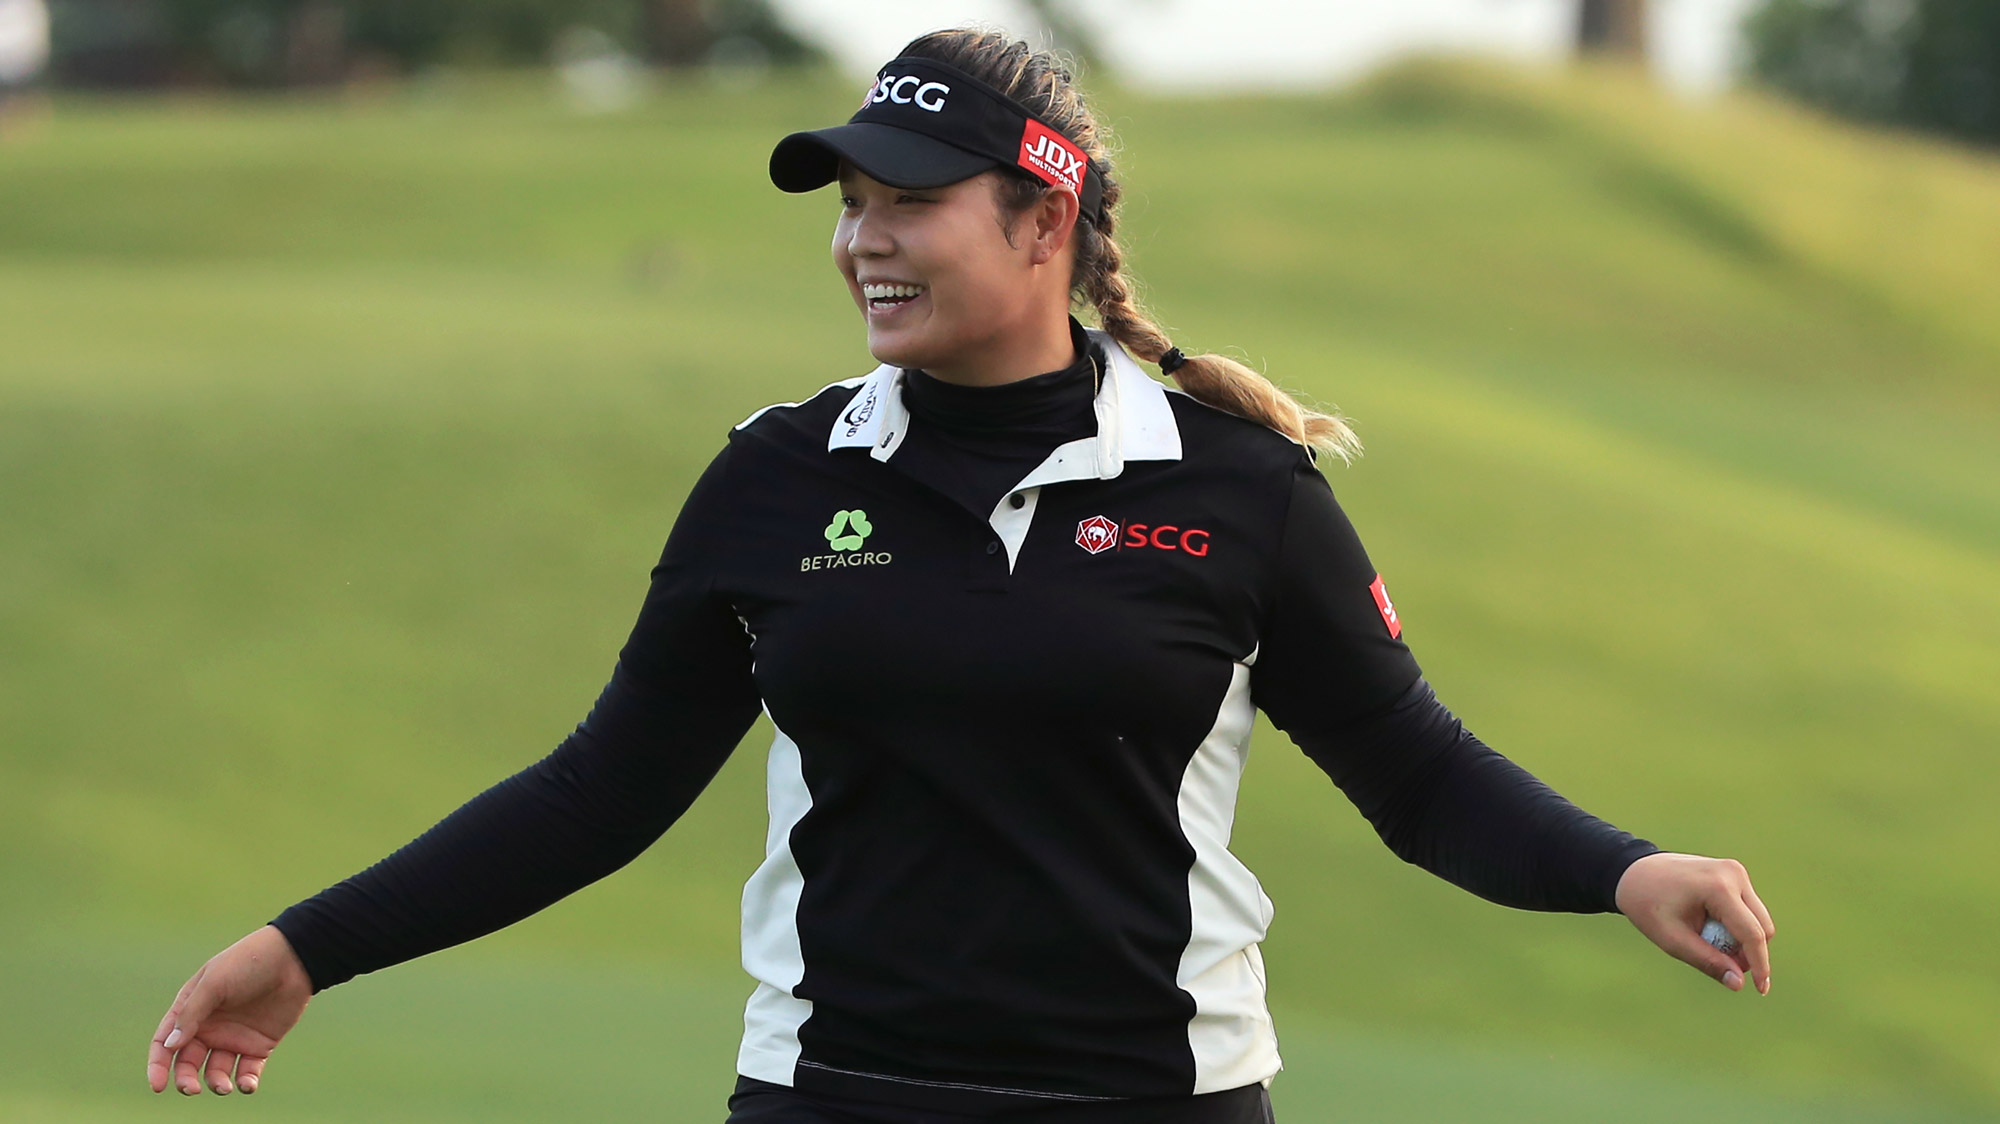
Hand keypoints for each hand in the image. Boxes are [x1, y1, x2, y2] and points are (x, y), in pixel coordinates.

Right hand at [147, 925, 313, 1095]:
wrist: (293, 958)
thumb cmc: (248, 962)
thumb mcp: (214, 983)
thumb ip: (191, 1014)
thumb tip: (170, 1046)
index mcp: (191, 1010)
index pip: (165, 1043)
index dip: (158, 1065)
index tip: (157, 1086)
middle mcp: (209, 1027)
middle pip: (187, 1062)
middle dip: (185, 1079)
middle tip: (191, 1089)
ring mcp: (234, 1037)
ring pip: (216, 1072)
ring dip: (216, 1083)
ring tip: (225, 1087)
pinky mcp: (259, 1045)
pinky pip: (247, 1071)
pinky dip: (245, 1083)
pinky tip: (246, 1086)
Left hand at [1615, 851, 1775, 994]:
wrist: (1633, 872)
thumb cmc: (1647, 905)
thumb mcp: (1671, 938)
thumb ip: (1706, 961)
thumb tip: (1738, 984)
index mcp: (1718, 887)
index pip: (1752, 933)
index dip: (1760, 964)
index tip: (1761, 990)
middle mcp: (1733, 874)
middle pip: (1762, 927)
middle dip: (1749, 952)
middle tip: (1721, 965)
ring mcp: (1735, 871)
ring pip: (1758, 918)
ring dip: (1743, 939)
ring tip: (1707, 942)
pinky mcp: (1733, 874)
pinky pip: (1748, 909)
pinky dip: (1736, 925)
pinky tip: (1709, 927)